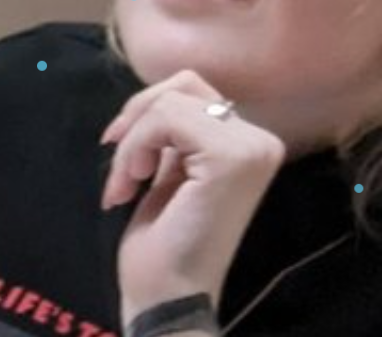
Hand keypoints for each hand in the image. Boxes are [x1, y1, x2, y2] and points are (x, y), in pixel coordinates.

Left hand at [100, 70, 285, 325]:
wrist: (169, 298)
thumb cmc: (165, 245)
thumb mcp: (172, 169)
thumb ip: (177, 132)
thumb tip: (153, 97)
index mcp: (251, 142)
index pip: (195, 90)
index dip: (148, 113)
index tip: (123, 156)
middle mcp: (260, 140)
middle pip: (184, 84)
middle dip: (139, 116)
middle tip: (121, 164)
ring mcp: (250, 147)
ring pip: (171, 100)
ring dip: (133, 140)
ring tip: (127, 181)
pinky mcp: (231, 157)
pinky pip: (166, 118)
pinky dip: (135, 147)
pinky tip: (134, 183)